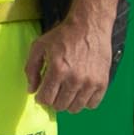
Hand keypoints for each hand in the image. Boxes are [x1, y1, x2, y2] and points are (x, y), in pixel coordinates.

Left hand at [28, 0, 119, 115]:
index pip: (45, 99)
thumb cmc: (64, 35)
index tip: (42, 93)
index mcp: (57, 69)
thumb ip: (31, 69)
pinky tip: (80, 91)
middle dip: (53, 101)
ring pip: (75, 108)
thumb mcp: (39, 46)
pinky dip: (85, 102)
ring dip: (68, 103)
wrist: (89, 26)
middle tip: (55, 91)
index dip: (41, 98)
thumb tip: (31, 90)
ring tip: (67, 92)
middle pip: (60, 106)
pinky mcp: (102, 82)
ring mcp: (90, 82)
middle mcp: (74, 78)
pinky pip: (92, 104)